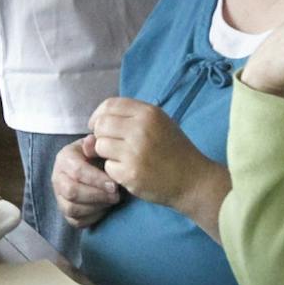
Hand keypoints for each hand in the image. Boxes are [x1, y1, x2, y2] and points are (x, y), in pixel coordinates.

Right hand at [51, 135, 120, 227]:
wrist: (92, 167)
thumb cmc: (97, 156)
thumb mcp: (97, 146)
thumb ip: (95, 145)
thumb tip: (92, 141)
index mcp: (64, 158)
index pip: (77, 171)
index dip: (96, 180)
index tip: (114, 184)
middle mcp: (57, 178)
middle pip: (71, 192)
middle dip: (96, 195)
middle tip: (116, 195)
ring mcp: (59, 196)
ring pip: (72, 209)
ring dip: (96, 207)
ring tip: (112, 201)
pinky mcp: (65, 211)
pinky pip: (76, 221)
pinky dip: (92, 218)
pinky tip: (105, 209)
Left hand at [87, 98, 212, 210]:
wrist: (193, 180)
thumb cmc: (174, 150)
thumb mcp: (158, 124)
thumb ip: (126, 121)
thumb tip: (90, 132)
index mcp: (149, 113)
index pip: (110, 105)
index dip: (99, 115)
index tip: (98, 125)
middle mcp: (140, 129)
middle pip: (101, 125)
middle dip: (101, 136)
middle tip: (112, 146)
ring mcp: (135, 152)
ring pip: (100, 146)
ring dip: (106, 154)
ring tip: (123, 158)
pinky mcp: (130, 173)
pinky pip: (108, 167)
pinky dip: (115, 171)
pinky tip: (130, 171)